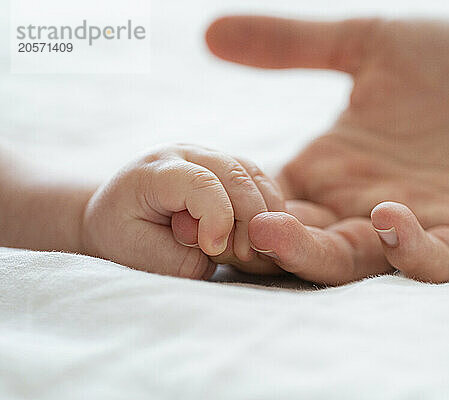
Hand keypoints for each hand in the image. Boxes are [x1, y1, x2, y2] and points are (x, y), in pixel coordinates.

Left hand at [82, 143, 284, 278]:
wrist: (115, 215)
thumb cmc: (122, 236)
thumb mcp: (140, 255)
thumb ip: (182, 257)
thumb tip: (221, 248)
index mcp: (155, 171)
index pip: (200, 183)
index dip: (218, 217)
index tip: (215, 251)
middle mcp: (184, 153)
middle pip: (234, 174)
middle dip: (248, 218)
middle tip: (244, 256)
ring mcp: (207, 155)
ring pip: (252, 174)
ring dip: (262, 212)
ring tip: (252, 248)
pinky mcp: (224, 165)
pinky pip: (256, 179)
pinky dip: (266, 206)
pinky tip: (260, 233)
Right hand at [206, 16, 448, 282]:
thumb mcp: (369, 43)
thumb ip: (292, 43)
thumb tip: (208, 32)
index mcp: (332, 168)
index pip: (269, 197)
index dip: (235, 199)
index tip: (201, 190)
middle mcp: (361, 203)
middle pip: (299, 239)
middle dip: (261, 239)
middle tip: (222, 226)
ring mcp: (412, 225)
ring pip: (351, 259)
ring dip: (310, 253)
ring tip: (274, 229)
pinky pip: (430, 260)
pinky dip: (406, 248)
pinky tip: (390, 213)